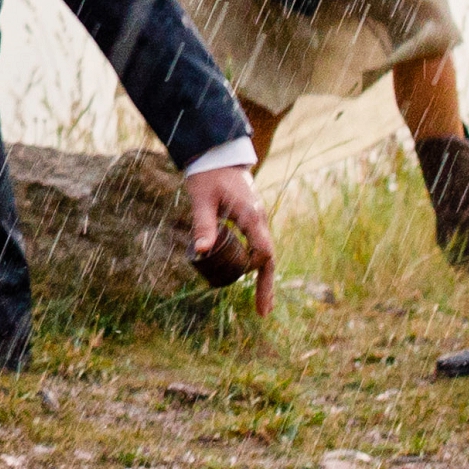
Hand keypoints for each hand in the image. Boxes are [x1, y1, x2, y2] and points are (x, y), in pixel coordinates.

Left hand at [185, 164, 276, 315]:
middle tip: (263, 313)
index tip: (253, 292)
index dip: (258, 273)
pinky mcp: (251, 220)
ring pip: (265, 254)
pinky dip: (257, 266)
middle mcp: (259, 219)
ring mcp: (257, 220)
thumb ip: (203, 224)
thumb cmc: (208, 175)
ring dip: (263, 279)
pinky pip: (258, 246)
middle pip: (268, 258)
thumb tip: (200, 252)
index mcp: (251, 215)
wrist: (217, 154)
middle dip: (266, 286)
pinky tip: (252, 280)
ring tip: (262, 306)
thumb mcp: (202, 199)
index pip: (263, 251)